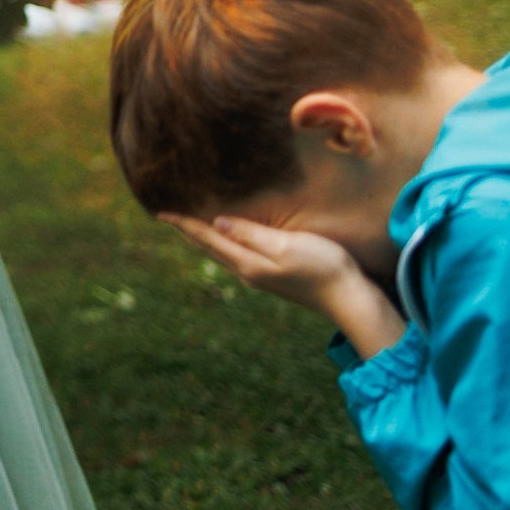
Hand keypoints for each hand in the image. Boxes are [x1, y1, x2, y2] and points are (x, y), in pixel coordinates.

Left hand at [161, 213, 407, 356]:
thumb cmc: (322, 266)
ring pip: (221, 253)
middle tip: (168, 215)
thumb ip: (251, 234)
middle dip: (188, 231)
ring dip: (203, 238)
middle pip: (209, 248)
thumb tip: (217, 223)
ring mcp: (260, 276)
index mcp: (247, 263)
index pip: (206, 239)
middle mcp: (248, 271)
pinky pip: (237, 256)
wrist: (349, 298)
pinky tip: (227, 238)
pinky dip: (223, 244)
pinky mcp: (274, 276)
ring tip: (190, 224)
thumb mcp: (285, 245)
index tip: (160, 211)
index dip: (184, 224)